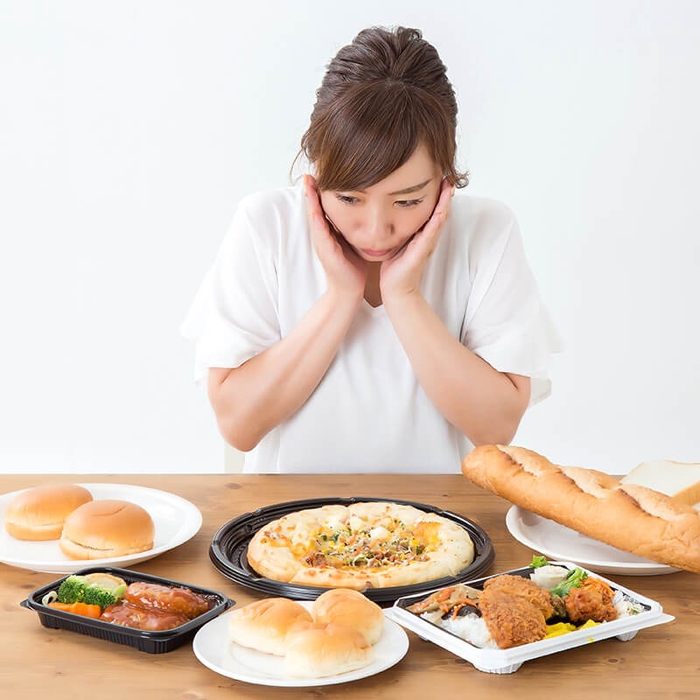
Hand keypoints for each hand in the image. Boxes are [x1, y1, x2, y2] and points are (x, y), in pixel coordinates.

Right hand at [303, 175, 366, 300]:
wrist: (349, 290)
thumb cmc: (353, 268)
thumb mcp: (354, 242)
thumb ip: (355, 228)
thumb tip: (367, 214)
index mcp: (330, 232)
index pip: (324, 206)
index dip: (321, 191)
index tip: (321, 173)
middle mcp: (322, 234)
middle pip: (315, 207)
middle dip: (311, 189)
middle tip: (309, 171)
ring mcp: (321, 241)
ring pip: (314, 214)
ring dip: (310, 198)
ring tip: (307, 181)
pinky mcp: (324, 248)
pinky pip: (319, 228)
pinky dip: (315, 214)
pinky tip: (314, 203)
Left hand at [380, 179, 453, 301]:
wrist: (395, 290)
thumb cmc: (394, 268)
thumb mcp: (396, 242)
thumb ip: (397, 228)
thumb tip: (387, 212)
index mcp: (421, 234)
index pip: (431, 210)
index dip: (436, 194)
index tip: (437, 176)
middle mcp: (427, 237)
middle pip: (440, 211)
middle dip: (445, 194)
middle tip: (448, 175)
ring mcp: (427, 244)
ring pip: (439, 218)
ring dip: (445, 202)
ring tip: (448, 185)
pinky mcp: (423, 250)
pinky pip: (432, 231)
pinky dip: (438, 218)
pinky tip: (442, 208)